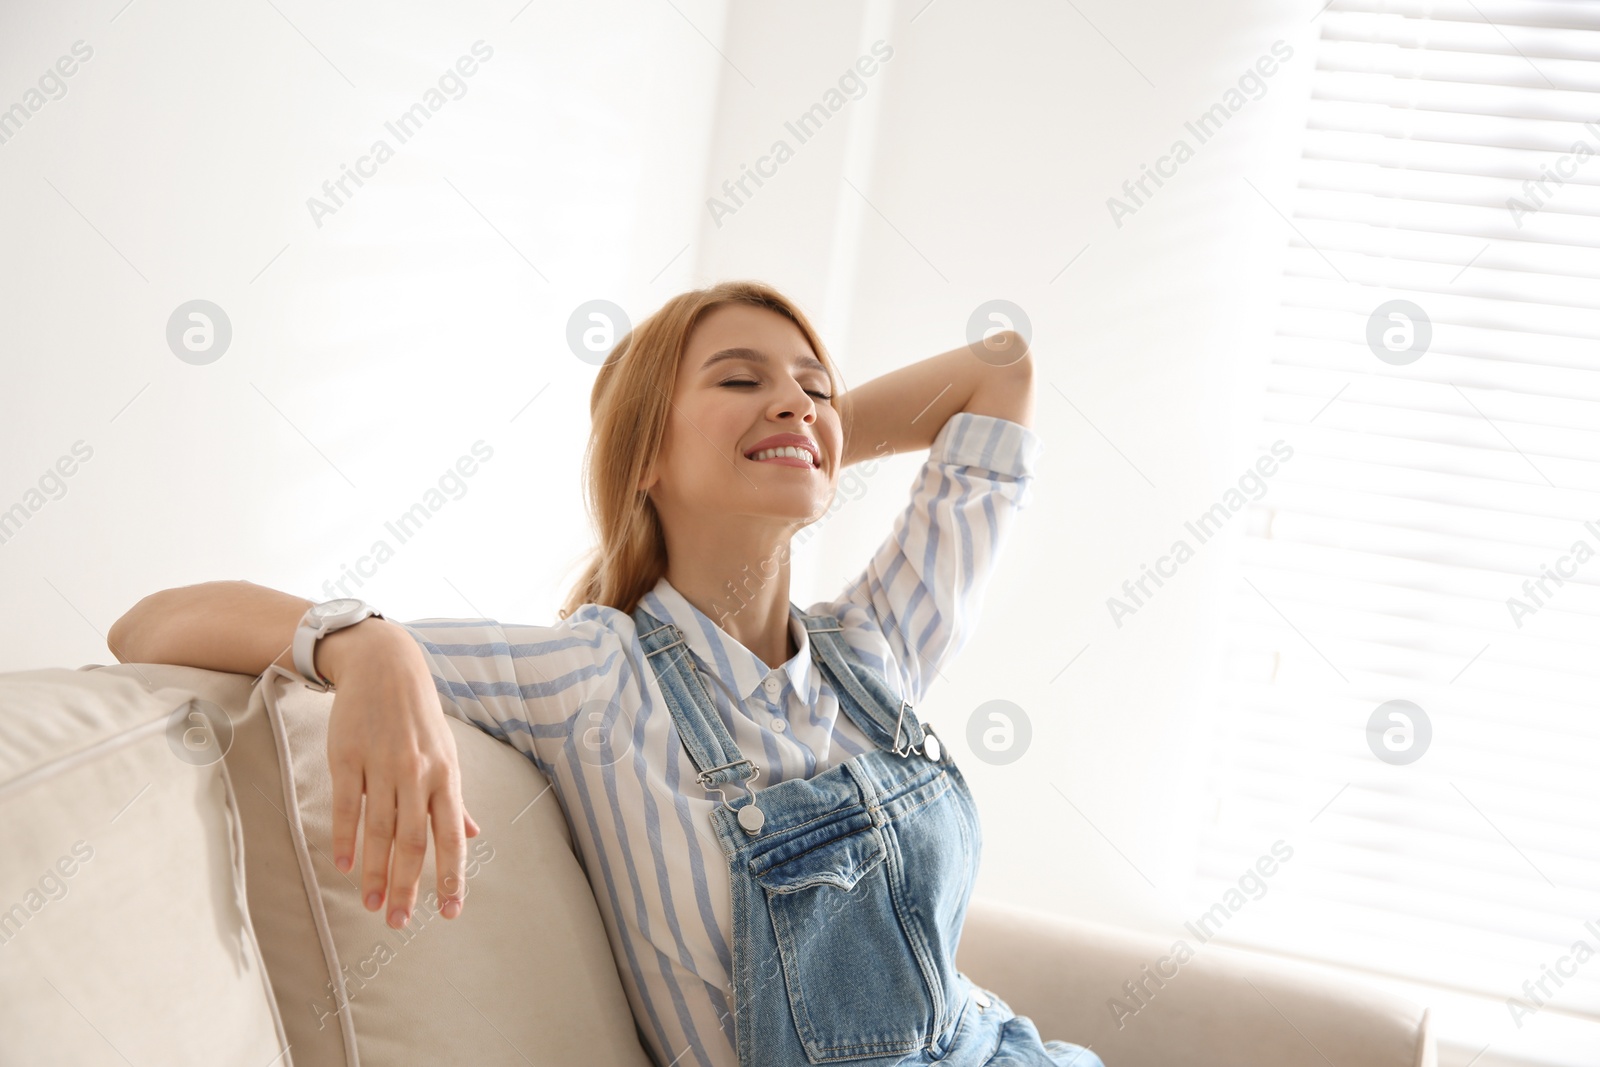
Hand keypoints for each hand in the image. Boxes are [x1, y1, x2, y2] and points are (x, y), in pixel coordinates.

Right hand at [321, 622, 480, 927]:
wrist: (384, 667)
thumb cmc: (419, 717)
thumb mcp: (446, 753)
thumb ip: (455, 800)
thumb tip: (472, 834)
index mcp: (446, 776)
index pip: (450, 836)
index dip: (451, 876)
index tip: (449, 911)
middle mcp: (418, 774)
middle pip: (412, 841)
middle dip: (406, 886)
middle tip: (398, 922)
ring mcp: (383, 765)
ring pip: (380, 829)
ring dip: (374, 872)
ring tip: (371, 905)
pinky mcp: (349, 757)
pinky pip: (348, 805)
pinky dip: (346, 838)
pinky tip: (343, 866)